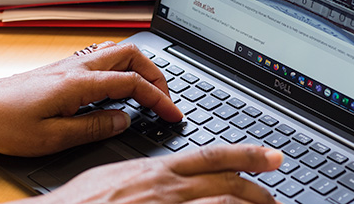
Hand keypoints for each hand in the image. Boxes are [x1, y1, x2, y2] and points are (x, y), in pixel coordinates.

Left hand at [0, 42, 182, 155]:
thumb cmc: (4, 125)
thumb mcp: (52, 137)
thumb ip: (93, 128)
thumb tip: (124, 120)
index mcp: (78, 84)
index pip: (132, 83)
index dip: (159, 99)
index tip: (172, 115)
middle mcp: (75, 68)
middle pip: (130, 56)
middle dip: (156, 75)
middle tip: (166, 100)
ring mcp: (67, 66)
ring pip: (115, 53)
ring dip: (138, 69)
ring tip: (149, 93)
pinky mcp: (59, 71)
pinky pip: (100, 60)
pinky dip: (120, 70)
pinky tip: (119, 89)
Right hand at [21, 144, 282, 203]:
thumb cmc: (77, 203)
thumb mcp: (112, 176)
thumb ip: (142, 174)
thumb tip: (161, 173)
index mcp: (156, 171)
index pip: (212, 156)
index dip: (248, 155)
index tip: (273, 157)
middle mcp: (167, 190)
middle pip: (227, 184)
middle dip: (260, 191)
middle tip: (276, 198)